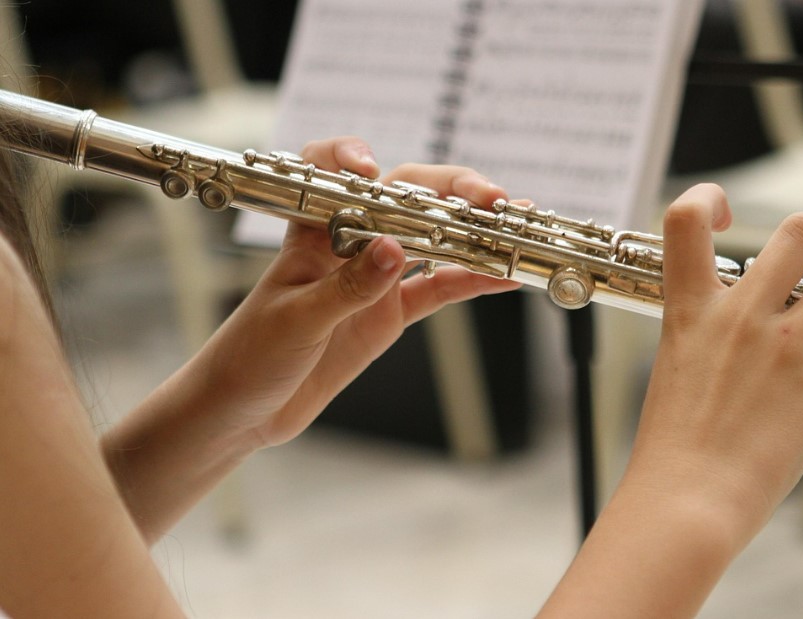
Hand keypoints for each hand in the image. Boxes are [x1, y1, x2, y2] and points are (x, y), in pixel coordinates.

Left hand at [196, 137, 520, 446]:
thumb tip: (393, 250)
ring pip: (431, 240)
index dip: (352, 160)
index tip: (374, 171)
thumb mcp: (296, 321)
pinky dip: (471, 281)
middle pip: (404, 198)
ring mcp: (374, 277)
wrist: (242, 410)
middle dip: (450, 191)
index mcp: (312, 234)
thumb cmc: (249, 356)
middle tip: (490, 200)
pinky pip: (438, 289)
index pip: (330, 173)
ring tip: (512, 227)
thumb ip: (346, 287)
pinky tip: (503, 276)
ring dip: (471, 232)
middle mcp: (348, 244)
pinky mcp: (390, 312)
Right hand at [631, 183, 802, 543]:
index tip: (728, 213)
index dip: (709, 198)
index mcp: (691, 309)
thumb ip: (708, 329)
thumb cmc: (674, 442)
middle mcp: (740, 316)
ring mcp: (784, 348)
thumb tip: (743, 314)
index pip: (685, 219)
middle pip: (799, 232)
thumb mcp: (677, 365)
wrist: (686, 495)